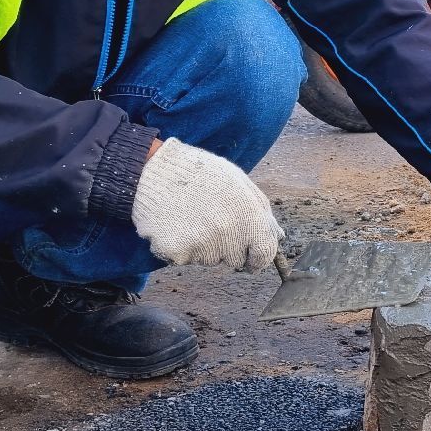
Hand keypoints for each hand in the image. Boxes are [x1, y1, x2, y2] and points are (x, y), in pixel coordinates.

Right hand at [130, 139, 281, 271]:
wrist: (153, 170)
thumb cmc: (199, 173)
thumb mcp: (238, 182)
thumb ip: (261, 211)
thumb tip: (277, 236)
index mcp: (248, 216)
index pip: (264, 254)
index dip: (258, 259)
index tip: (251, 260)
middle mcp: (228, 234)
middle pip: (235, 260)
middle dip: (227, 248)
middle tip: (210, 223)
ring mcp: (202, 246)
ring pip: (208, 260)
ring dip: (202, 246)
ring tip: (190, 217)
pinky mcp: (177, 253)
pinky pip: (183, 260)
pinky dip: (178, 248)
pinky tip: (174, 224)